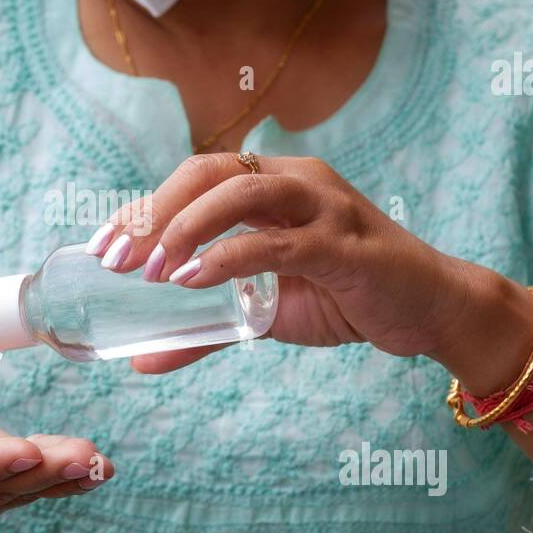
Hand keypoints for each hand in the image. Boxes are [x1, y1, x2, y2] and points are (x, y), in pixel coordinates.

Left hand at [90, 153, 532, 388]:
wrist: (430, 310)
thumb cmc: (344, 298)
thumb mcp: (262, 312)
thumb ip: (204, 330)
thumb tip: (138, 361)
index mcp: (272, 181)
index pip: (193, 177)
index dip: (143, 206)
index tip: (102, 247)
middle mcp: (296, 179)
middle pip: (208, 171)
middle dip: (153, 212)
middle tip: (117, 260)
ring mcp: (324, 206)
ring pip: (242, 189)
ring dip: (187, 227)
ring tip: (153, 271)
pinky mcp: (345, 245)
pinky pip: (278, 240)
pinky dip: (229, 256)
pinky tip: (194, 280)